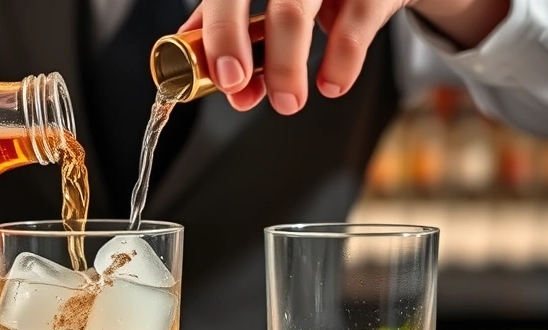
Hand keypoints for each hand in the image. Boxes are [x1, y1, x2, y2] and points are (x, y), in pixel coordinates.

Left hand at [179, 0, 507, 114]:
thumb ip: (227, 16)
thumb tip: (190, 51)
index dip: (219, 34)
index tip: (225, 77)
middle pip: (270, 3)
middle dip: (251, 53)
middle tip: (246, 97)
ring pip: (298, 11)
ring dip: (287, 65)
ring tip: (287, 101)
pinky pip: (357, 23)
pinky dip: (342, 62)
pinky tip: (331, 83)